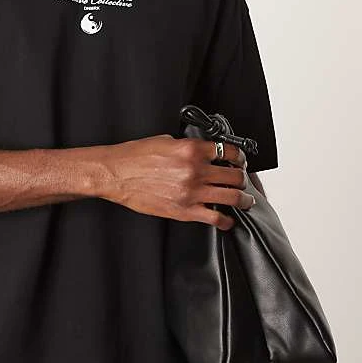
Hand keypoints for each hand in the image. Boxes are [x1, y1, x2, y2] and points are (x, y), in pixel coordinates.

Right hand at [96, 134, 254, 229]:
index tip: (239, 161)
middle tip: (242, 181)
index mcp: (191, 150)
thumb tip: (201, 151)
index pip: (228, 152)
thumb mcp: (166, 141)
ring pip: (232, 197)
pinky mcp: (185, 211)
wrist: (116, 174)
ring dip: (243, 199)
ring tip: (245, 201)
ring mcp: (192, 192)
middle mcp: (195, 170)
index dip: (239, 157)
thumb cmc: (135, 157)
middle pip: (235, 176)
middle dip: (242, 179)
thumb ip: (187, 146)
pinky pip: (215, 218)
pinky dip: (226, 221)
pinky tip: (227, 220)